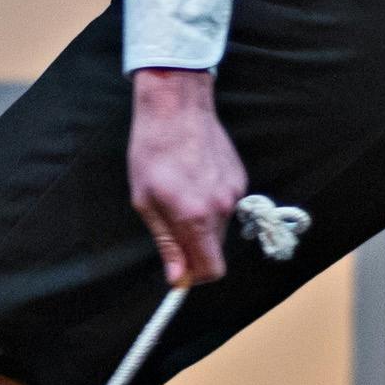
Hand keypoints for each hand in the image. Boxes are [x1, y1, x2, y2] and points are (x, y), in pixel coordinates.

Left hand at [127, 67, 246, 287]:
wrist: (176, 106)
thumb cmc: (152, 151)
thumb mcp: (145, 201)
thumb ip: (166, 243)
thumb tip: (178, 279)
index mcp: (196, 217)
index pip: (212, 269)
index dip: (196, 276)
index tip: (180, 269)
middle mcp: (222, 208)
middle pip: (215, 249)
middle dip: (194, 247)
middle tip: (169, 223)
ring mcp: (235, 191)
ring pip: (220, 225)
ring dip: (202, 222)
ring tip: (179, 193)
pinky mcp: (240, 177)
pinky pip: (226, 204)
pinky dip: (211, 202)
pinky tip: (193, 178)